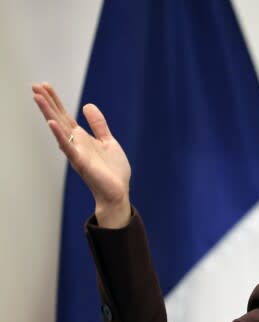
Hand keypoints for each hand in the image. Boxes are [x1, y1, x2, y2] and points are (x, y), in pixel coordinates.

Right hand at [32, 82, 131, 227]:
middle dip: (47, 102)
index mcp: (82, 138)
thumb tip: (87, 105)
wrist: (118, 192)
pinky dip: (59, 135)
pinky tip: (51, 123)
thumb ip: (98, 125)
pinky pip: (68, 147)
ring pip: (59, 129)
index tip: (45, 85)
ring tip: (37, 98)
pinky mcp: (81, 162)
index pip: (65, 115)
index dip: (55, 100)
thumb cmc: (112, 171)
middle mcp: (76, 143)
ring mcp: (76, 152)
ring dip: (48, 113)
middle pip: (58, 118)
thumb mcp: (108, 142)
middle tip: (34, 85)